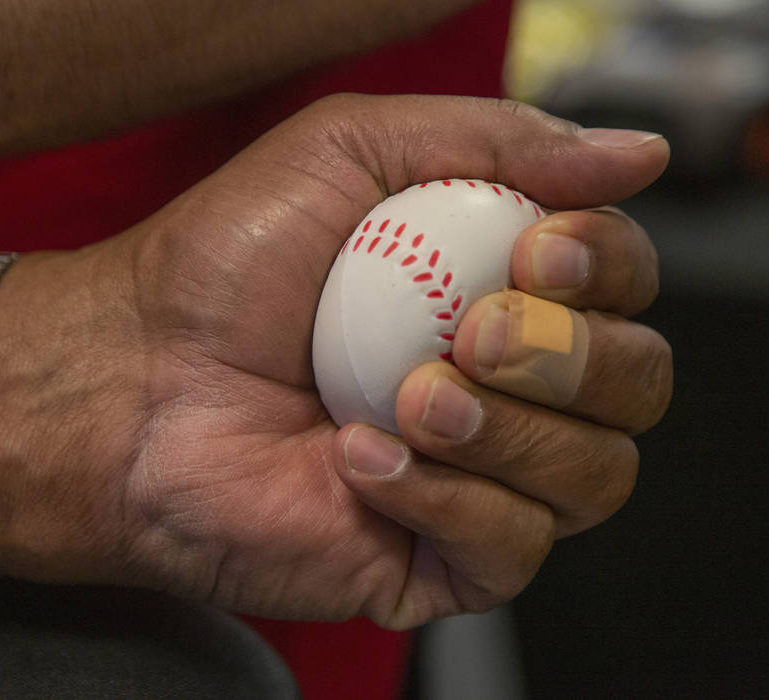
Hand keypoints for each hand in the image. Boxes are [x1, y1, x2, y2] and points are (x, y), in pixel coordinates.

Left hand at [0, 95, 670, 628]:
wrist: (132, 381)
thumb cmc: (223, 266)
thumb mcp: (351, 150)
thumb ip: (496, 139)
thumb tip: (633, 155)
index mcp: (500, 291)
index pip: (625, 290)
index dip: (609, 271)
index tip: (541, 252)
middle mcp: (506, 387)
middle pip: (637, 386)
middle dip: (571, 357)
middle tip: (472, 329)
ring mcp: (480, 476)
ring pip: (597, 474)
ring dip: (511, 431)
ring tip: (407, 397)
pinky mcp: (439, 559)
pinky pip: (516, 548)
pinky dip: (448, 500)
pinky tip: (359, 461)